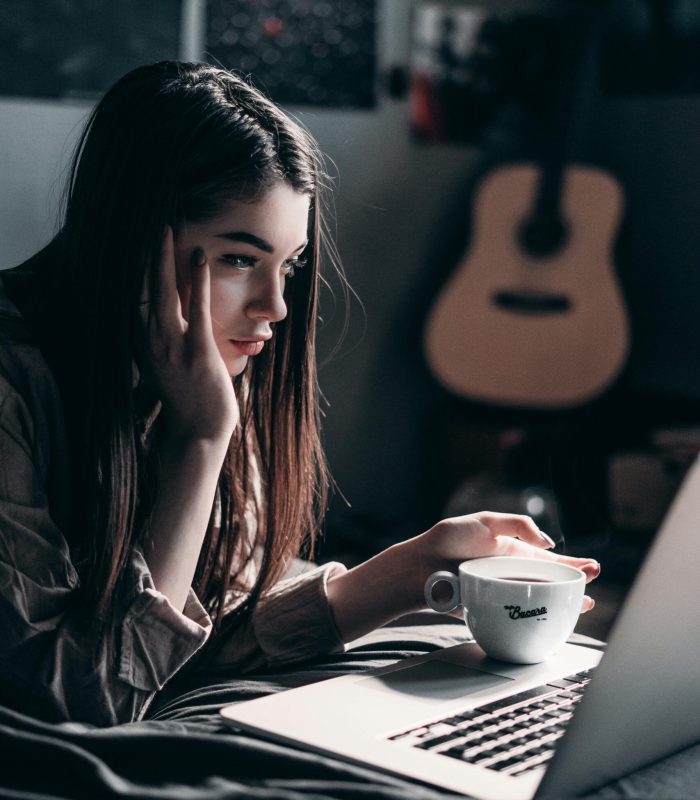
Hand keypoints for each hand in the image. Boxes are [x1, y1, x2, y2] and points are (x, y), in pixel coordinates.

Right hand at [142, 226, 238, 441]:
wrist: (198, 434)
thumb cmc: (186, 402)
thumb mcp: (165, 369)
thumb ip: (160, 344)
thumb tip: (162, 323)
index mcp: (142, 346)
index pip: (130, 299)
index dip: (128, 270)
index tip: (128, 244)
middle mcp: (150, 343)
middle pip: (140, 288)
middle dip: (142, 254)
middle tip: (146, 222)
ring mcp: (172, 347)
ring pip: (164, 293)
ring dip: (164, 257)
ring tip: (165, 227)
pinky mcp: (197, 351)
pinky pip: (196, 309)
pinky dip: (198, 281)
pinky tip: (200, 257)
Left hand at [411, 512, 599, 612]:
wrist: (419, 566)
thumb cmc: (448, 540)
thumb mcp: (486, 521)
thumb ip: (517, 525)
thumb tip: (547, 543)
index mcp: (511, 551)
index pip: (547, 559)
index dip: (570, 564)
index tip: (592, 568)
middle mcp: (510, 573)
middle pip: (548, 582)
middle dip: (573, 584)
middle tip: (593, 585)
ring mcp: (501, 592)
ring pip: (537, 601)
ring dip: (561, 603)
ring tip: (583, 604)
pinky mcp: (491, 609)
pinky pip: (518, 616)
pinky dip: (536, 619)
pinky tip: (551, 621)